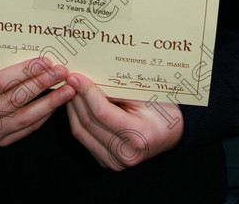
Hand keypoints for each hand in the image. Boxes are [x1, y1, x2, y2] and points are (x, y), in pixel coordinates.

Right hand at [0, 56, 75, 145]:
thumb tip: (30, 45)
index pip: (1, 82)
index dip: (25, 72)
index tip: (46, 61)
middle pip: (16, 99)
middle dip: (43, 84)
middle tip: (62, 72)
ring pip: (25, 117)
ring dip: (50, 102)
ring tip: (68, 89)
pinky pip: (25, 128)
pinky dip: (43, 116)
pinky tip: (55, 103)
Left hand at [65, 73, 183, 169]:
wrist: (169, 132)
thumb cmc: (160, 108)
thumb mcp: (144, 93)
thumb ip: (118, 88)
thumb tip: (89, 76)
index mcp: (138, 136)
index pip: (102, 113)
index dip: (86, 92)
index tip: (76, 76)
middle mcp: (124, 155)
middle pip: (88, 122)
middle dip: (75, 97)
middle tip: (68, 77)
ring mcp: (113, 162)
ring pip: (80, 131)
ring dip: (72, 107)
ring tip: (70, 87)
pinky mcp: (105, 161)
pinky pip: (83, 137)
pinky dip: (77, 117)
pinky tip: (77, 102)